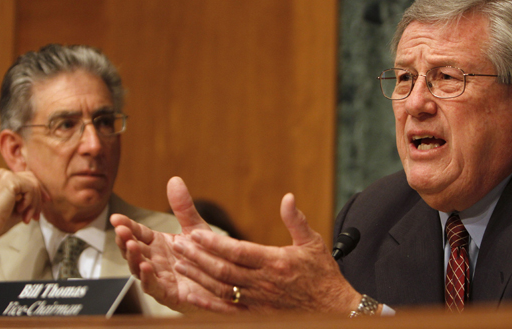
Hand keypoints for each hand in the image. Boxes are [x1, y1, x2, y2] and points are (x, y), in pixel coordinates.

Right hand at [0, 169, 48, 241]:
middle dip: (39, 198)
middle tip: (37, 215)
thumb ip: (28, 199)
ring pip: (34, 185)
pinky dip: (29, 202)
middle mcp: (4, 173)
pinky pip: (31, 189)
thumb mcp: (18, 207)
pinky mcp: (10, 181)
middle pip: (33, 180)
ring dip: (34, 204)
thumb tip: (44, 198)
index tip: (45, 203)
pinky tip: (20, 211)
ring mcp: (7, 175)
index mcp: (3, 178)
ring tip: (27, 217)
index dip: (39, 191)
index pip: (28, 179)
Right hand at [111, 176, 243, 312]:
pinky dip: (148, 278)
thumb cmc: (207, 256)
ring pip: (139, 269)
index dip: (127, 226)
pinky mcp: (169, 294)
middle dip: (124, 240)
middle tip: (120, 230)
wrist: (225, 281)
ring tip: (130, 245)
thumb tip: (174, 179)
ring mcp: (160, 278)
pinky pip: (154, 287)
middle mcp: (156, 261)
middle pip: (134, 250)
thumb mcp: (195, 227)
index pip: (138, 233)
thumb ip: (183, 207)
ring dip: (132, 258)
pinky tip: (146, 267)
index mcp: (158, 244)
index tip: (116, 217)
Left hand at [173, 193, 361, 313]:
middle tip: (178, 245)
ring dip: (198, 276)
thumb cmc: (323, 274)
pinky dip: (208, 303)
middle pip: (223, 269)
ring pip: (221, 288)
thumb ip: (296, 220)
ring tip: (179, 264)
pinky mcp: (257, 313)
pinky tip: (192, 294)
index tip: (196, 234)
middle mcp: (264, 282)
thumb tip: (287, 197)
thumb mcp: (313, 242)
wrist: (333, 309)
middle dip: (198, 257)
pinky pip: (228, 310)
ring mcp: (258, 300)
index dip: (214, 243)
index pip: (238, 251)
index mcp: (276, 261)